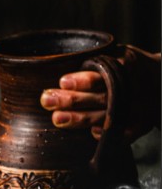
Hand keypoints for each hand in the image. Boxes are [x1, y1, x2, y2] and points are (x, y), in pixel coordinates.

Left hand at [40, 45, 160, 140]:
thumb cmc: (132, 66)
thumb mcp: (121, 54)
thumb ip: (98, 61)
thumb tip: (59, 63)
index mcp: (126, 67)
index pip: (102, 75)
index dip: (82, 80)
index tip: (62, 82)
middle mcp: (130, 90)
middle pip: (98, 98)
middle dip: (71, 100)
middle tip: (47, 100)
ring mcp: (136, 109)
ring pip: (103, 118)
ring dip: (78, 120)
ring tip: (57, 118)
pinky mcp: (139, 125)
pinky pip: (120, 134)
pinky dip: (104, 133)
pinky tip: (89, 132)